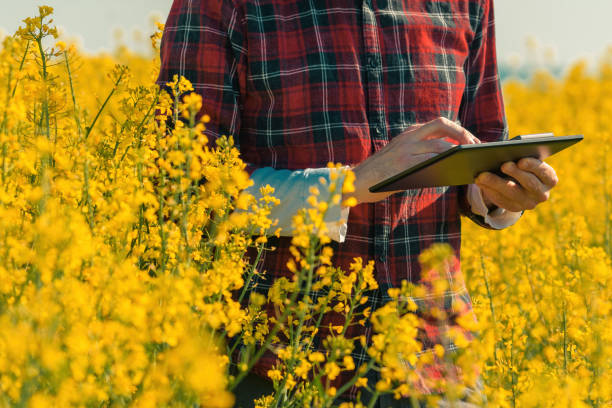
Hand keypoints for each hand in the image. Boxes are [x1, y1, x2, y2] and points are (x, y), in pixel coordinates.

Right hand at [347, 117, 479, 203]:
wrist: (356, 182)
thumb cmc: (381, 175)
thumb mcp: (400, 158)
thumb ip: (420, 155)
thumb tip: (449, 162)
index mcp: (408, 133)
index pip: (439, 124)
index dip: (459, 130)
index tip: (472, 141)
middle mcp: (408, 136)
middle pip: (442, 125)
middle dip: (463, 134)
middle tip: (476, 147)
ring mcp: (405, 149)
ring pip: (440, 145)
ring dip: (459, 154)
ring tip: (470, 164)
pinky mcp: (403, 164)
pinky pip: (430, 162)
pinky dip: (445, 166)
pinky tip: (456, 174)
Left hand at [475, 158, 558, 211]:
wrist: (522, 184)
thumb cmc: (524, 166)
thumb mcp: (526, 160)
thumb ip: (521, 155)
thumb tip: (504, 151)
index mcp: (549, 178)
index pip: (544, 172)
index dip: (533, 166)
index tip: (521, 160)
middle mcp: (542, 193)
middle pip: (529, 183)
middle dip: (515, 173)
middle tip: (503, 165)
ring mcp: (529, 203)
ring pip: (512, 193)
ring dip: (496, 183)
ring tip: (482, 175)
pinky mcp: (515, 208)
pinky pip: (501, 200)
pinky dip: (490, 190)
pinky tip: (480, 182)